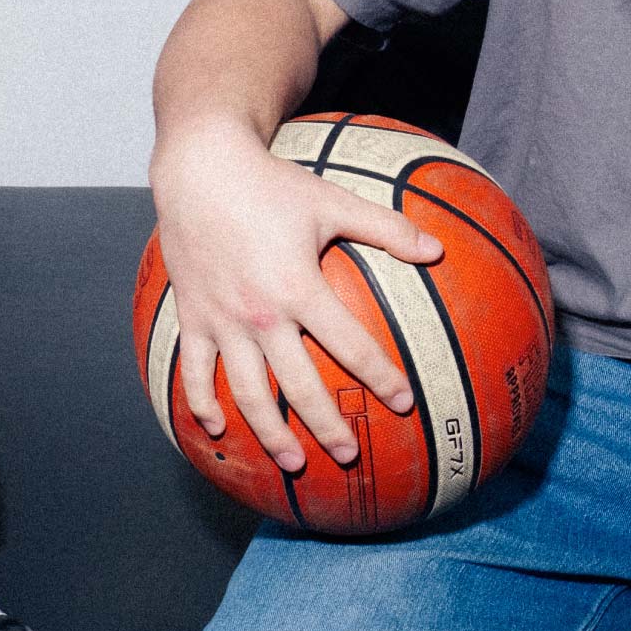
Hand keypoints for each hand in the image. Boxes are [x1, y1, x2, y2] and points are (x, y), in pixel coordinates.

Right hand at [149, 117, 441, 473]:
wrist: (200, 168)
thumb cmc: (271, 183)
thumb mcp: (332, 201)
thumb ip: (386, 228)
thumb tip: (437, 249)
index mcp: (298, 287)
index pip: (349, 345)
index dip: (381, 377)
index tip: (404, 403)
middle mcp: (260, 312)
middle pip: (298, 385)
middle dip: (327, 425)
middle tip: (351, 455)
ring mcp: (222, 319)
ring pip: (246, 391)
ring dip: (270, 432)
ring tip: (293, 462)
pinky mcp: (192, 316)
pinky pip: (195, 371)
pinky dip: (203, 404)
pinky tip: (215, 428)